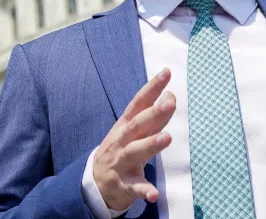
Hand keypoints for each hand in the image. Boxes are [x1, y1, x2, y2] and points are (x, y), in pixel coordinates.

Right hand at [93, 68, 175, 210]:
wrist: (94, 182)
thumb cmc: (119, 150)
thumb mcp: (131, 132)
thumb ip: (151, 117)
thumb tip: (170, 97)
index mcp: (125, 125)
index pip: (138, 103)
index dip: (151, 88)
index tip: (167, 73)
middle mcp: (121, 141)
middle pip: (137, 125)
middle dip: (153, 113)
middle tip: (170, 102)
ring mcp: (120, 163)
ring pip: (135, 152)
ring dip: (151, 144)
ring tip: (167, 138)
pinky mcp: (123, 185)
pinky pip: (134, 188)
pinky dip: (144, 190)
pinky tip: (154, 193)